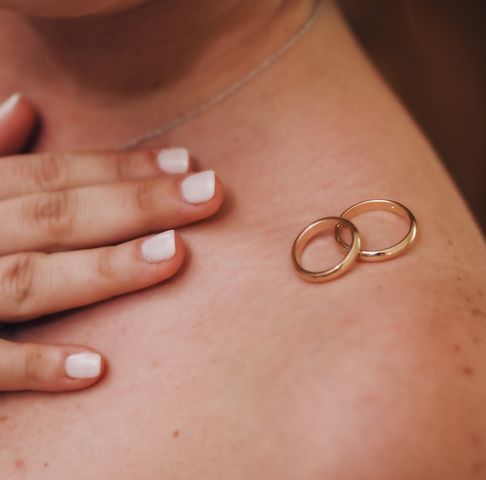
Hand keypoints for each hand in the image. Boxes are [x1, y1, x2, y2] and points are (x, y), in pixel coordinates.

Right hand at [0, 93, 223, 391]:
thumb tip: (21, 106)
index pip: (50, 174)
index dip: (119, 167)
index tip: (186, 163)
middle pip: (52, 215)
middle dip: (135, 203)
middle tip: (209, 194)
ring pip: (25, 280)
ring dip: (101, 270)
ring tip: (172, 256)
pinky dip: (35, 367)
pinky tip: (97, 367)